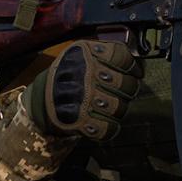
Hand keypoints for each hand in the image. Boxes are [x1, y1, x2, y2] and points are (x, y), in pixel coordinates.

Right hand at [25, 40, 142, 139]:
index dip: (133, 67)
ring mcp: (82, 97)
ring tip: (109, 105)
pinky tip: (104, 122)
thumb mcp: (83, 54)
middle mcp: (85, 73)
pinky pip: (108, 128)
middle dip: (128, 89)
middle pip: (125, 84)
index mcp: (86, 52)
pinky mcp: (79, 121)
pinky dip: (109, 127)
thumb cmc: (70, 75)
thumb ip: (108, 53)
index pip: (122, 56)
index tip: (135, 72)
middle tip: (123, 91)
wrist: (43, 99)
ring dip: (118, 109)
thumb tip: (138, 61)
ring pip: (120, 107)